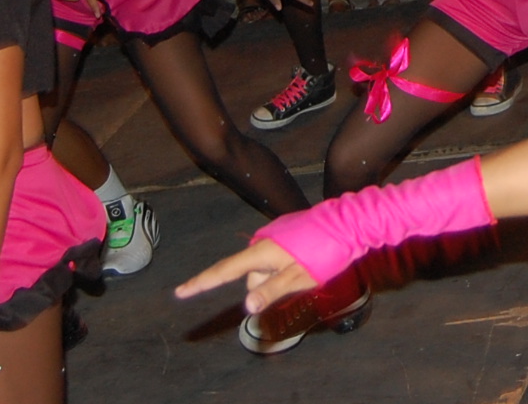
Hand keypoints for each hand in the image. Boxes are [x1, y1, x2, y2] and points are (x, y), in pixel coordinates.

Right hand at [175, 235, 318, 314]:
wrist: (348, 222)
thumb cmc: (324, 253)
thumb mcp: (299, 278)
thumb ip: (272, 291)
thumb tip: (246, 306)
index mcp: (261, 252)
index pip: (223, 272)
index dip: (201, 283)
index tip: (180, 292)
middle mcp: (261, 241)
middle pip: (250, 276)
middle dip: (267, 286)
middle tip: (298, 281)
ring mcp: (273, 235)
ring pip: (265, 268)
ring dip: (278, 275)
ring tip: (306, 268)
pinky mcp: (284, 232)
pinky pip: (275, 257)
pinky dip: (284, 265)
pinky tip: (305, 259)